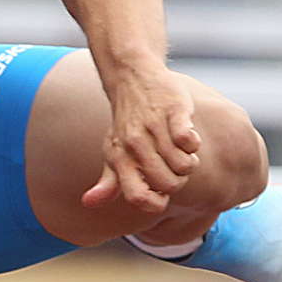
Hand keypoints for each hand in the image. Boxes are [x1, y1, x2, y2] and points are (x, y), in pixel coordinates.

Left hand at [81, 67, 200, 216]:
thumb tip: (88, 203)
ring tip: (179, 148)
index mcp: (120, 159)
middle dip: (178, 180)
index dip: (155, 203)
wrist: (132, 78)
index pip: (137, 197)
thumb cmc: (126, 123)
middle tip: (174, 164)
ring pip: (184, 165)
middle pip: (169, 184)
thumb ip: (108, 181)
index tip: (162, 195)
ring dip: (189, 160)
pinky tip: (186, 133)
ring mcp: (153, 127)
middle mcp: (134, 145)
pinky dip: (193, 142)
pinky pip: (188, 140)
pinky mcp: (173, 111)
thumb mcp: (114, 151)